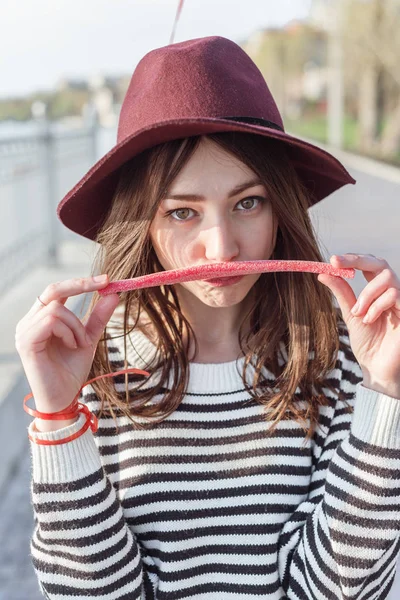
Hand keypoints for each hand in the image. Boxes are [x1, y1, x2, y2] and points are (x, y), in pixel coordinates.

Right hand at [15, 275, 119, 413]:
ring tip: (80, 344)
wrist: (64, 398)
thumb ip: (98, 316)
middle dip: (81, 284)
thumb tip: (114, 293)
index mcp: (41, 319)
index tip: (106, 279)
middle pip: (53, 289)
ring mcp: (24, 331)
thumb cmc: (71, 371)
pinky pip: (51, 322)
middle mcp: (29, 321)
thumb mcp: (88, 338)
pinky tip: (72, 346)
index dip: (80, 281)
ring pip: (56, 308)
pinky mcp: (26, 341)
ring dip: (76, 325)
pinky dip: (68, 332)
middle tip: (106, 283)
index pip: (57, 290)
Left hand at [317, 254, 399, 397]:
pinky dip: (377, 305)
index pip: (368, 265)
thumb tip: (323, 273)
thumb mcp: (350, 314)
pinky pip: (394, 295)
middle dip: (356, 261)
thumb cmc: (367, 342)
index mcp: (377, 291)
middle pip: (380, 263)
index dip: (352, 258)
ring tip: (358, 314)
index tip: (332, 260)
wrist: (377, 367)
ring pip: (386, 279)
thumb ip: (342, 292)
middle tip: (336, 264)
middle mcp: (392, 292)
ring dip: (366, 295)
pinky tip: (369, 320)